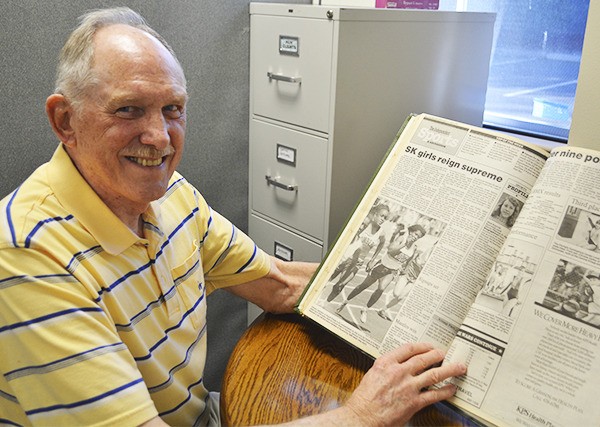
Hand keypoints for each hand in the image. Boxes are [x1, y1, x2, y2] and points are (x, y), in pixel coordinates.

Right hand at [343, 343, 466, 426]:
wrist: (362, 417)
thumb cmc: (364, 399)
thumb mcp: (373, 375)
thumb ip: (387, 368)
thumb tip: (399, 365)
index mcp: (386, 363)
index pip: (409, 348)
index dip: (422, 346)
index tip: (428, 346)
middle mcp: (399, 372)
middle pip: (424, 358)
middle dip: (437, 355)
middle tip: (445, 353)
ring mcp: (408, 387)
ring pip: (434, 374)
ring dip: (449, 370)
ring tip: (458, 367)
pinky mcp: (414, 402)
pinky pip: (434, 395)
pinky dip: (446, 391)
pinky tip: (452, 389)